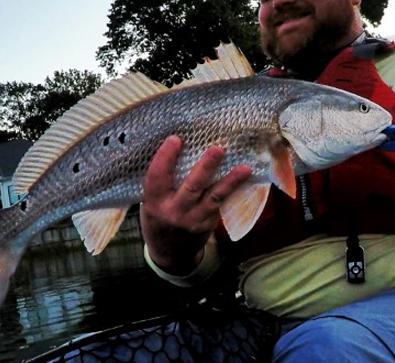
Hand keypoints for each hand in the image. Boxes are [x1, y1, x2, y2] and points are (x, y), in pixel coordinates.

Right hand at [140, 135, 251, 274]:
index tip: (175, 139)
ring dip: (230, 181)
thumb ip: (160, 184)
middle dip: (205, 167)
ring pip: (213, 198)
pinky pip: (220, 203)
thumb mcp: (150, 204)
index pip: (157, 178)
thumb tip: (180, 150)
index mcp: (154, 204)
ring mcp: (193, 220)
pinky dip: (232, 189)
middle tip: (218, 149)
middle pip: (191, 187)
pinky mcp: (208, 224)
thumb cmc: (157, 219)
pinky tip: (243, 175)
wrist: (169, 254)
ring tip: (244, 168)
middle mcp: (174, 212)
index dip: (165, 158)